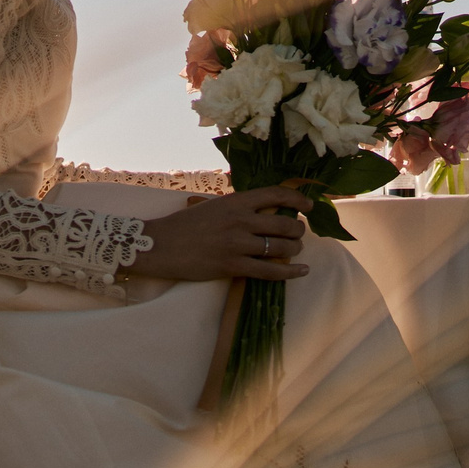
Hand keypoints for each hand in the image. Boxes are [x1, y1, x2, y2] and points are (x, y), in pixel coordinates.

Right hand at [130, 187, 311, 282]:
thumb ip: (237, 208)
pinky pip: (270, 271)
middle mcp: (241, 220)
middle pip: (285, 224)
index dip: (298, 200)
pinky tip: (301, 271)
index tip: (309, 206)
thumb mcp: (213, 207)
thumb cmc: (184, 225)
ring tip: (295, 251)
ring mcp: (238, 244)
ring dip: (294, 250)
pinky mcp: (233, 266)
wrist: (159, 245)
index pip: (276, 195)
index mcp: (236, 201)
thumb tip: (264, 212)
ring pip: (281, 247)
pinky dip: (290, 272)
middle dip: (299, 230)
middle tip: (299, 234)